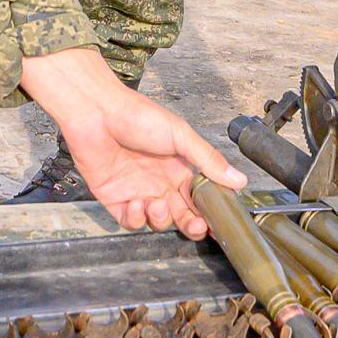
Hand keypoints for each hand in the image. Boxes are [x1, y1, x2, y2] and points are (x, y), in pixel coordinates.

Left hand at [18, 48, 246, 238]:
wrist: (97, 112)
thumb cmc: (138, 116)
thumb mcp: (180, 135)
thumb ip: (208, 160)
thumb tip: (240, 180)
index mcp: (179, 168)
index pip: (200, 198)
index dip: (210, 213)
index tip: (219, 223)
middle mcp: (160, 183)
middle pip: (182, 215)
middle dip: (191, 225)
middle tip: (196, 225)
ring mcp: (138, 192)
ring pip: (158, 222)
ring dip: (161, 219)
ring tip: (157, 204)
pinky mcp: (114, 199)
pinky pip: (130, 221)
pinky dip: (136, 219)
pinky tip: (137, 204)